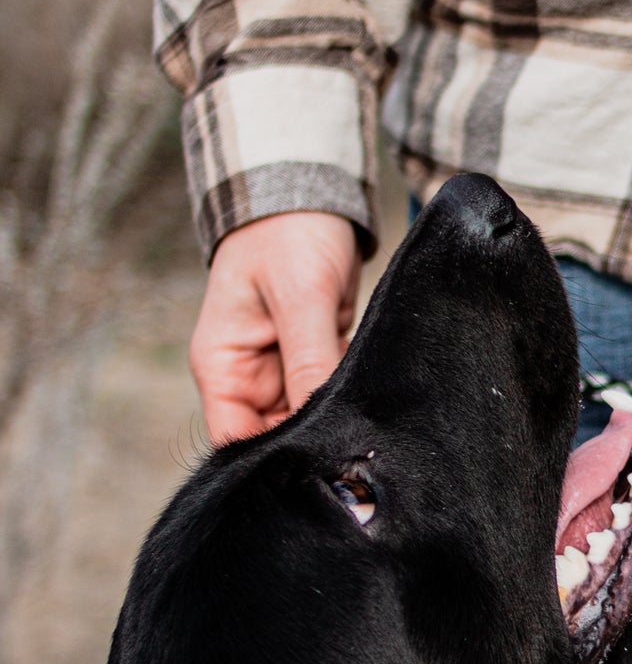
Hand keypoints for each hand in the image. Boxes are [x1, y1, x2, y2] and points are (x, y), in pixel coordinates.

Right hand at [191, 213, 361, 443]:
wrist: (310, 196)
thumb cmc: (289, 235)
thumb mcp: (300, 297)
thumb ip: (309, 360)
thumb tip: (320, 423)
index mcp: (222, 368)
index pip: (236, 442)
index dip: (274, 461)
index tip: (322, 468)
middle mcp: (248, 377)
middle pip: (276, 437)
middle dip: (314, 442)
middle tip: (359, 448)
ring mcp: (282, 370)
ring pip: (310, 418)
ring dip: (338, 419)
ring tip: (372, 425)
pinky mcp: (315, 359)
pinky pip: (332, 394)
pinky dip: (352, 397)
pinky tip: (377, 402)